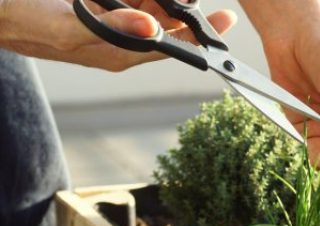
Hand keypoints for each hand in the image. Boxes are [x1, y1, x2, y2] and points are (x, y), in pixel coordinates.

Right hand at [0, 0, 235, 70]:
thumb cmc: (21, 20)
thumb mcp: (65, 25)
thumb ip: (111, 29)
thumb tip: (154, 30)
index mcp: (117, 53)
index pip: (170, 48)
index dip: (199, 37)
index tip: (225, 20)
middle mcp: (119, 41)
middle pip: (166, 28)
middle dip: (189, 12)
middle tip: (206, 0)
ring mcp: (109, 24)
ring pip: (152, 10)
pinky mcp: (99, 9)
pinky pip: (132, 0)